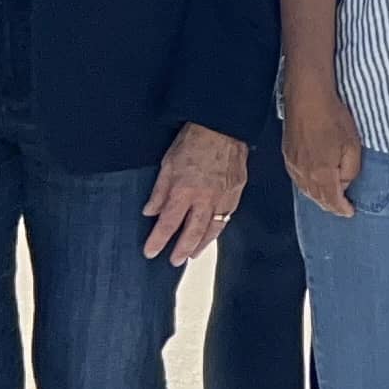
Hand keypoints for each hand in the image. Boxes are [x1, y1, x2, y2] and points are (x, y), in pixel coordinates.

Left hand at [142, 123, 248, 265]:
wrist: (222, 126)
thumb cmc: (194, 141)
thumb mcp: (167, 164)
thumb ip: (159, 191)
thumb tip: (150, 212)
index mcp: (184, 190)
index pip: (169, 223)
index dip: (158, 240)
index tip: (150, 251)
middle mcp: (205, 197)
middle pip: (193, 232)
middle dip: (182, 249)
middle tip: (174, 261)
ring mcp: (224, 196)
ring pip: (213, 228)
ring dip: (202, 243)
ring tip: (193, 254)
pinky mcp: (237, 191)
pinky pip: (228, 215)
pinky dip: (219, 228)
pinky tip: (212, 232)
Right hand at [284, 91, 363, 217]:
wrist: (308, 98)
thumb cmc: (332, 118)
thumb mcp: (352, 146)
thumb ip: (350, 170)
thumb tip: (345, 183)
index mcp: (321, 174)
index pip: (332, 200)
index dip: (342, 208)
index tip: (350, 212)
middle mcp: (303, 173)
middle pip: (317, 198)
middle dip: (330, 205)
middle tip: (342, 208)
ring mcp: (293, 164)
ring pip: (306, 189)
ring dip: (319, 196)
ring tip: (330, 199)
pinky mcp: (287, 154)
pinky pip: (298, 177)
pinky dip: (308, 185)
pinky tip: (314, 182)